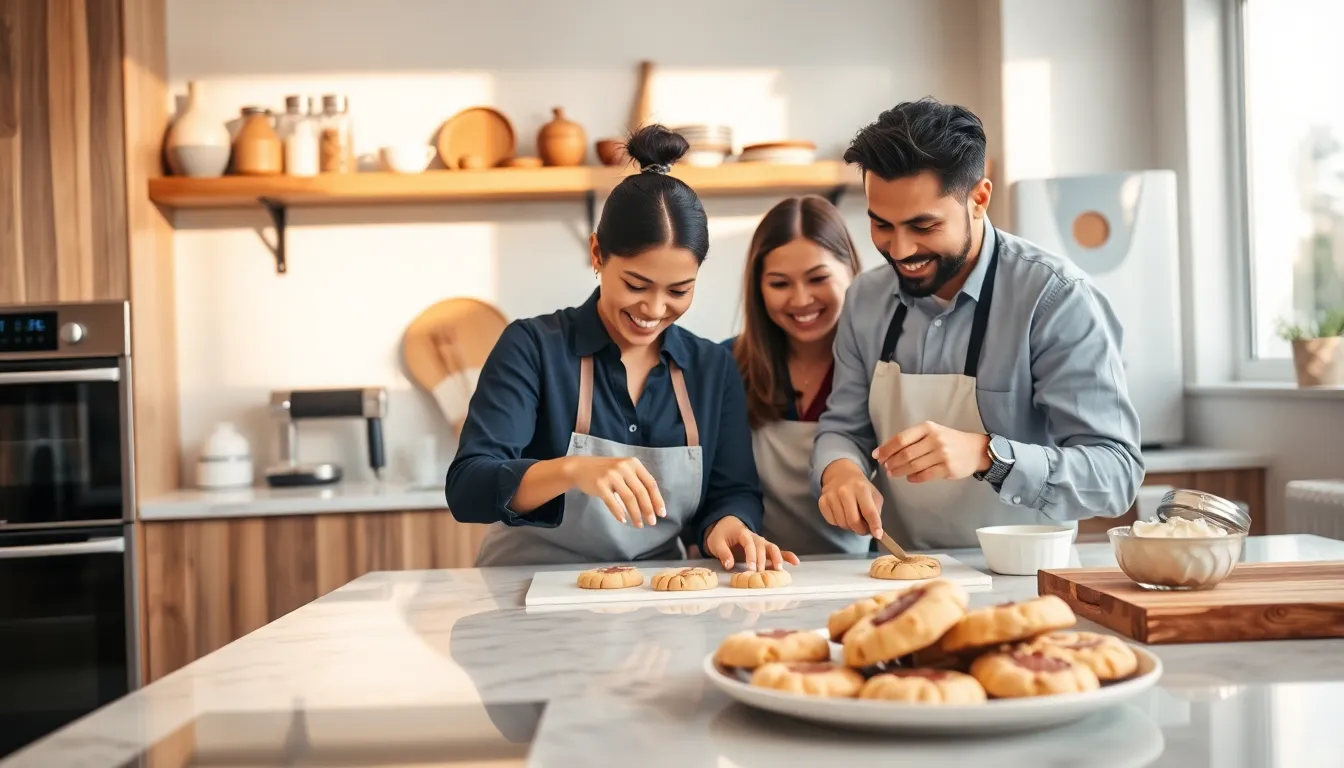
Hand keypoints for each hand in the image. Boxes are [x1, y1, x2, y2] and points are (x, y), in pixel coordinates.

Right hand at [565, 456, 666, 526]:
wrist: (580, 468)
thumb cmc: (606, 472)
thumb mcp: (624, 471)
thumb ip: (637, 482)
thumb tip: (652, 505)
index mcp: (633, 463)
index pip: (650, 483)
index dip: (657, 499)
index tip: (661, 513)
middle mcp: (624, 467)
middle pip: (641, 492)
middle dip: (648, 509)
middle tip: (652, 522)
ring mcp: (611, 475)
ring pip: (629, 498)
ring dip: (635, 514)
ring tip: (639, 525)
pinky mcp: (600, 484)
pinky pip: (612, 501)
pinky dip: (619, 512)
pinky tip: (623, 520)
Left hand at [703, 517, 799, 571]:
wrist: (728, 526)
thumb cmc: (721, 535)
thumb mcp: (716, 543)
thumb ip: (723, 553)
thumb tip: (729, 565)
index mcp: (743, 533)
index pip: (749, 544)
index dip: (750, 556)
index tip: (751, 568)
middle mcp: (756, 537)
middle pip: (762, 547)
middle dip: (763, 561)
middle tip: (761, 574)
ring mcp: (762, 543)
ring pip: (773, 548)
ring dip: (777, 558)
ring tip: (779, 570)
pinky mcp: (766, 548)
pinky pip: (778, 551)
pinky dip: (787, 556)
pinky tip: (796, 562)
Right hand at [818, 459, 884, 539]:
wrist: (840, 473)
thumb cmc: (860, 487)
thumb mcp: (873, 494)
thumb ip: (876, 511)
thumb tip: (876, 531)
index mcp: (861, 488)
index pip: (869, 511)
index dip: (874, 525)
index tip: (878, 535)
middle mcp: (845, 491)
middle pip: (853, 521)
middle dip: (861, 530)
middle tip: (864, 529)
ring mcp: (831, 495)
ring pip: (842, 523)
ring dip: (849, 526)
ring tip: (852, 517)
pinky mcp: (822, 501)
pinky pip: (831, 521)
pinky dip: (838, 522)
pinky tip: (841, 513)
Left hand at [873, 421, 990, 482]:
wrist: (975, 449)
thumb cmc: (949, 440)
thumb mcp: (932, 432)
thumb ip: (913, 439)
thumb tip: (887, 451)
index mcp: (927, 428)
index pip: (901, 439)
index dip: (887, 449)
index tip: (877, 456)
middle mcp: (934, 439)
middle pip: (905, 454)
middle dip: (891, 462)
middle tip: (885, 468)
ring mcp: (942, 454)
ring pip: (913, 466)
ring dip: (899, 471)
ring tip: (893, 474)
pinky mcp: (948, 469)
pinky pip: (925, 475)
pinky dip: (914, 478)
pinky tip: (909, 478)